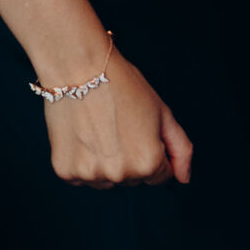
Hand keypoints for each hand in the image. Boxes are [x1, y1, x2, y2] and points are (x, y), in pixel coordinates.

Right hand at [41, 46, 192, 186]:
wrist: (80, 69)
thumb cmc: (122, 86)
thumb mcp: (163, 113)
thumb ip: (180, 149)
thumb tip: (184, 178)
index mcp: (148, 162)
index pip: (161, 176)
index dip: (155, 151)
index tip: (142, 130)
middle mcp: (119, 175)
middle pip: (134, 180)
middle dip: (132, 159)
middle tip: (120, 126)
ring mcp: (90, 175)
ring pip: (108, 181)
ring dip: (107, 164)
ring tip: (101, 130)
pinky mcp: (65, 171)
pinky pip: (82, 178)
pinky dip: (83, 162)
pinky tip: (84, 135)